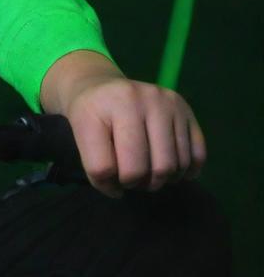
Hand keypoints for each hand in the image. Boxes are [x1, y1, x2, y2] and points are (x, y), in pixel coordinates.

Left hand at [62, 78, 205, 198]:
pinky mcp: (185, 107)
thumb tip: (120, 192)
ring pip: (172, 165)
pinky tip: (174, 170)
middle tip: (131, 178)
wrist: (102, 85)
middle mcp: (134, 99)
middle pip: (143, 168)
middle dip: (137, 183)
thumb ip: (96, 166)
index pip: (105, 167)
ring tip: (148, 172)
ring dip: (161, 180)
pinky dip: (187, 171)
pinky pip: (197, 154)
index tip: (107, 179)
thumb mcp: (79, 135)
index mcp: (99, 108)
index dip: (106, 183)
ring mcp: (163, 102)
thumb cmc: (90, 115)